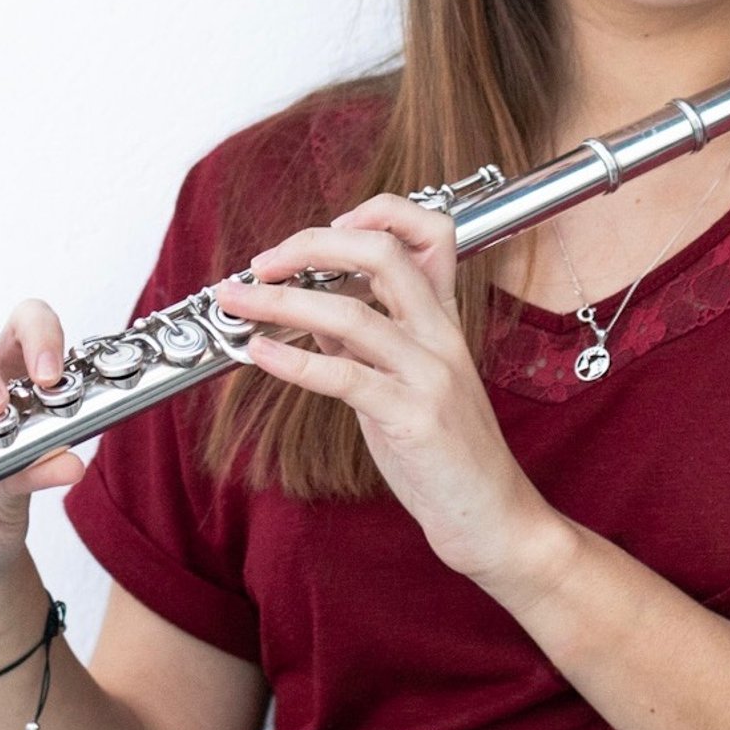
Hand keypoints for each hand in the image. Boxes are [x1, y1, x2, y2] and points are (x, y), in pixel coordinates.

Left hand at [213, 193, 559, 589]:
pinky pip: (346, 376)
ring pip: (352, 314)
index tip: (326, 227)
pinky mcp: (414, 418)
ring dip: (281, 301)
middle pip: (383, 253)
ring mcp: (430, 374)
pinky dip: (294, 361)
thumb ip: (364, 343)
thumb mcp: (405, 382)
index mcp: (444, 319)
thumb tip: (307, 314)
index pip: (429, 232)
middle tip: (263, 261)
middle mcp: (442, 335)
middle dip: (312, 245)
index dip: (378, 212)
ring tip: (237, 301)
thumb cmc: (446, 452)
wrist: (493, 517)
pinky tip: (259, 353)